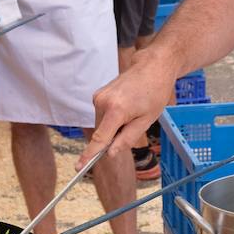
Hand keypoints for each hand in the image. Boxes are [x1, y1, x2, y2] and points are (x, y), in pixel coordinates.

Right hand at [77, 52, 176, 168]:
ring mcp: (98, 97)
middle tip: (133, 124)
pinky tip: (126, 107)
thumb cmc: (154, 92)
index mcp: (116, 110)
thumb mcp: (146, 120)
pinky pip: (102, 115)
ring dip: (114, 126)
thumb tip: (110, 153)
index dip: (90, 155)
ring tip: (132, 111)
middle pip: (101, 132)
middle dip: (113, 136)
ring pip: (102, 124)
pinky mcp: (98, 95)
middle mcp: (102, 102)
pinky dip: (112, 117)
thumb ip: (127, 139)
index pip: (99, 139)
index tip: (79, 167)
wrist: (152, 67)